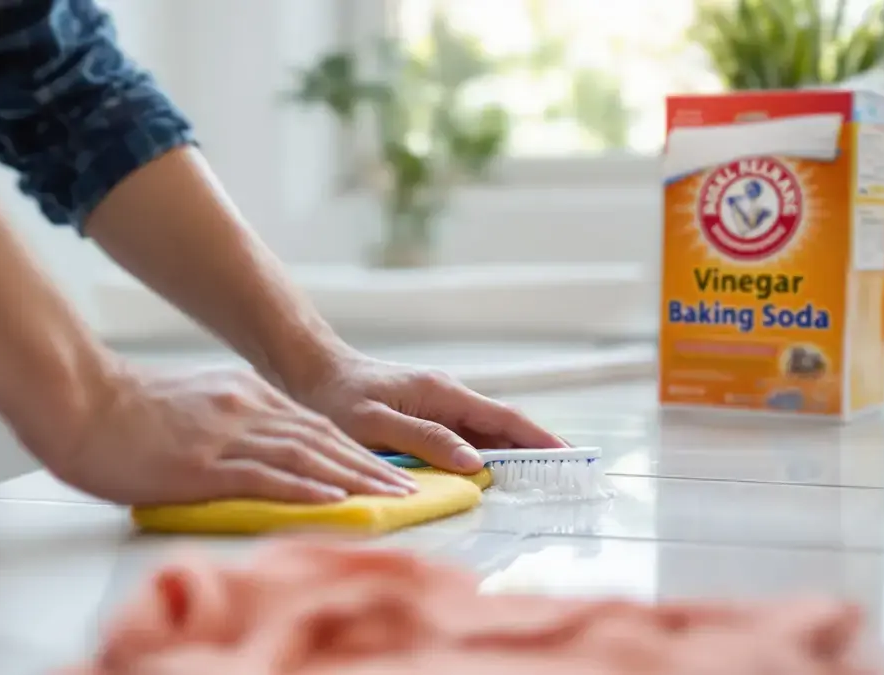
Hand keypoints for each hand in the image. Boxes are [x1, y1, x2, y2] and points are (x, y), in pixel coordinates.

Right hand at [41, 363, 418, 505]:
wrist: (77, 400)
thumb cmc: (121, 411)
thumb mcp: (189, 405)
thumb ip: (226, 422)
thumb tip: (253, 448)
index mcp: (241, 393)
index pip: (312, 425)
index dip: (354, 450)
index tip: (386, 469)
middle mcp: (243, 407)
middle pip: (321, 440)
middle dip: (370, 466)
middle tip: (408, 488)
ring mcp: (225, 434)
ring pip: (305, 458)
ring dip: (354, 479)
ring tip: (391, 498)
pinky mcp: (202, 463)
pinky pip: (264, 477)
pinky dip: (305, 490)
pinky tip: (334, 500)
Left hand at [289, 354, 567, 473]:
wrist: (313, 374)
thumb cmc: (337, 398)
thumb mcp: (373, 423)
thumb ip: (424, 439)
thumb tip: (475, 463)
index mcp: (442, 393)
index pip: (504, 418)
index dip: (539, 440)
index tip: (571, 458)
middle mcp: (448, 397)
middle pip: (503, 428)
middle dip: (537, 451)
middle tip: (570, 478)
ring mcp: (439, 407)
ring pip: (486, 435)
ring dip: (514, 456)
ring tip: (544, 482)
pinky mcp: (427, 419)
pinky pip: (465, 440)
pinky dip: (486, 457)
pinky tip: (495, 476)